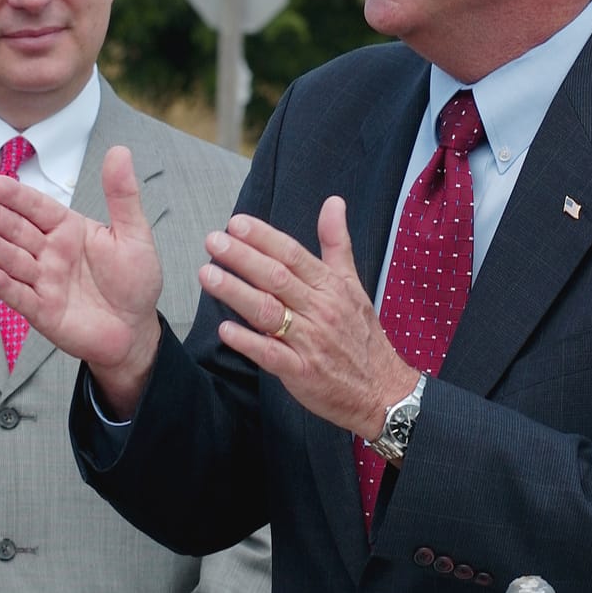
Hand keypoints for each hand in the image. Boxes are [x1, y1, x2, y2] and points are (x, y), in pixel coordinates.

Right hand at [0, 145, 161, 413]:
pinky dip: (6, 288)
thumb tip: (119, 150)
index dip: (16, 196)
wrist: (136, 329)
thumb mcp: (133, 233)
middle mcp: (49, 252)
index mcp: (68, 229)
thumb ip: (122, 195)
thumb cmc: (134, 280)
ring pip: (14, 261)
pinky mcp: (42, 311)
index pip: (37, 207)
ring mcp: (43, 281)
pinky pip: (21, 297)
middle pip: (17, 231)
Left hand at [199, 197, 419, 439]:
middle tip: (214, 241)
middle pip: (277, 278)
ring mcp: (310, 341)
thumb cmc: (362, 335)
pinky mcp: (301, 371)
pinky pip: (271, 354)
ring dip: (236, 292)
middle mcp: (320, 310)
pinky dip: (248, 341)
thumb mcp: (353, 284)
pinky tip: (226, 329)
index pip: (293, 255)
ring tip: (208, 275)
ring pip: (269, 312)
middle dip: (243, 258)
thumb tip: (333, 202)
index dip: (264, 238)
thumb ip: (336, 243)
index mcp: (330, 286)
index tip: (237, 224)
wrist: (383, 389)